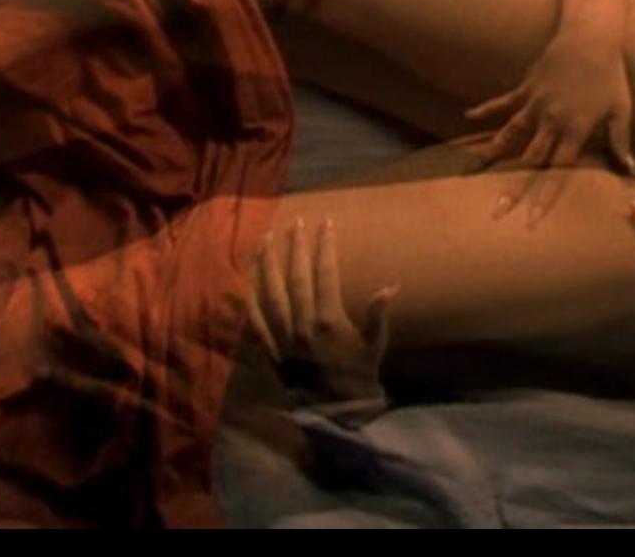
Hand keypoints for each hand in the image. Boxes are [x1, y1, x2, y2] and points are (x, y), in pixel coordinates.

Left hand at [244, 217, 397, 414]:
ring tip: (264, 240)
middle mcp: (302, 326)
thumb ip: (378, 314)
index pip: (325, 273)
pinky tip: (242, 280)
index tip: (325, 223)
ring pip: (270, 294)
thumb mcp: (375, 344)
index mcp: (328, 321)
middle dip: (296, 247)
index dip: (324, 246)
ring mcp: (282, 338)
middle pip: (295, 278)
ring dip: (267, 265)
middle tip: (296, 223)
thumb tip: (391, 286)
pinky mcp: (270, 350)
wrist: (337, 412)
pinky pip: (253, 321)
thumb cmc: (360, 375)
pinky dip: (246, 300)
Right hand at [467, 32, 634, 207]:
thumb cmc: (610, 75)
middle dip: (514, 187)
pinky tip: (468, 117)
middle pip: (530, 161)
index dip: (545, 197)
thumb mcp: (621, 109)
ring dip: (492, 154)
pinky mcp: (526, 88)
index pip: (558, 172)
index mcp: (575, 130)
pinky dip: (486, 110)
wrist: (591, 37)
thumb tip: (630, 170)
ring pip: (509, 135)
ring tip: (471, 172)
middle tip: (496, 211)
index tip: (531, 219)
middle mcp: (551, 121)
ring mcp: (535, 104)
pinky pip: (503, 102)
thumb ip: (620, 141)